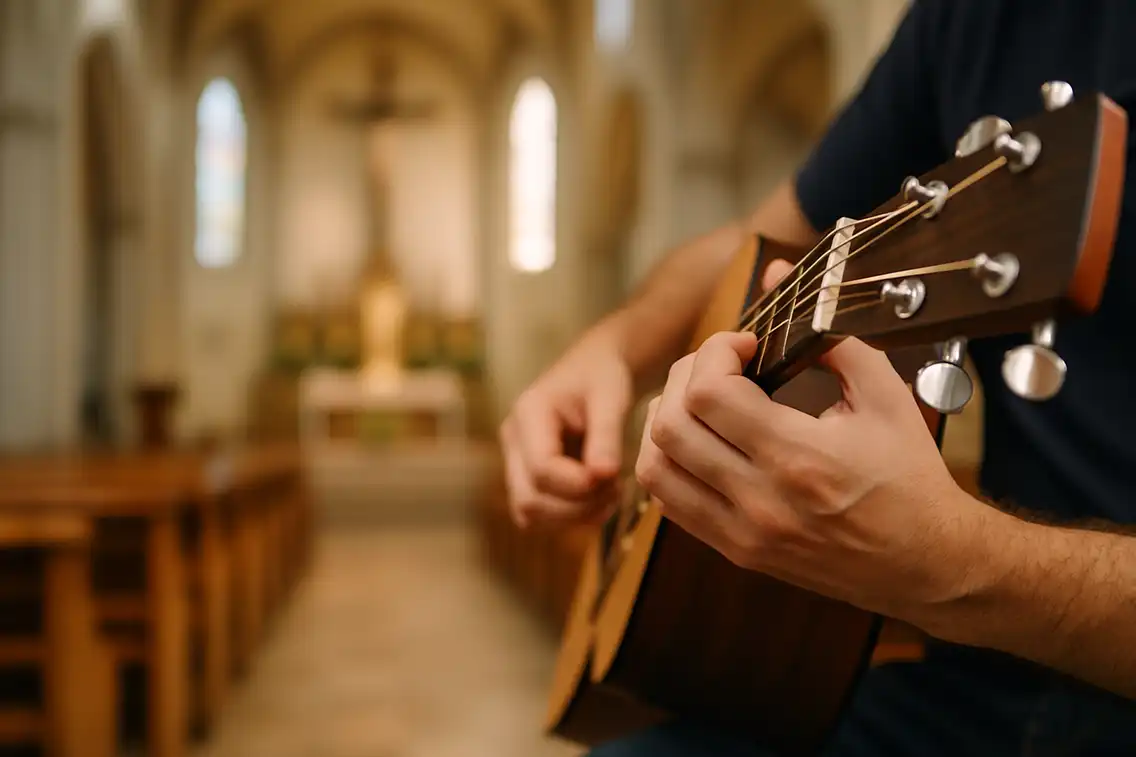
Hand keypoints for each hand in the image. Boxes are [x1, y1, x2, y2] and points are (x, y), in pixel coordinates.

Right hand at [500, 331, 632, 528]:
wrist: (594, 371)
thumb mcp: (611, 397)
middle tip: (615, 488)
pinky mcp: (528, 478)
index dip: (578, 485)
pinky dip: (571, 517)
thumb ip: (606, 436)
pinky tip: (599, 499)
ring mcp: (516, 462)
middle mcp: (513, 440)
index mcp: (528, 413)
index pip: (542, 468)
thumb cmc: (603, 377)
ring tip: (610, 492)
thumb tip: (602, 476)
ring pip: (531, 513)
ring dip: (575, 516)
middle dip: (578, 506)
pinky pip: (539, 515)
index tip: (614, 478)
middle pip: (530, 499)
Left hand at [635, 261, 983, 617]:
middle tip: (717, 367)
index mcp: (799, 457)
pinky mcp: (735, 550)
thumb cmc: (909, 477)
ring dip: (664, 421)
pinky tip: (699, 442)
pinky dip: (668, 464)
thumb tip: (779, 276)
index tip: (745, 344)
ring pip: (654, 468)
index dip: (715, 352)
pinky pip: (668, 503)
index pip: (708, 394)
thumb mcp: (886, 396)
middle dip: (683, 376)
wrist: (925, 562)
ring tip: (699, 402)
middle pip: (669, 426)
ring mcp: (742, 531)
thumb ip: (831, 336)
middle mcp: (760, 500)